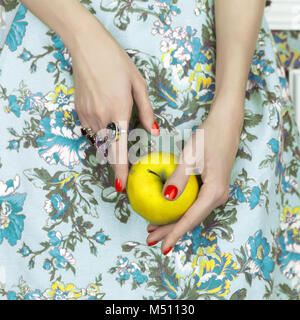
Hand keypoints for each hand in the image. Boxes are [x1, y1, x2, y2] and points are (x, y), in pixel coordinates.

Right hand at [69, 18, 158, 191]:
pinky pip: (91, 129)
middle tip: (124, 164)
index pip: (120, 148)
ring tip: (116, 125)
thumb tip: (154, 133)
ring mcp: (86, 115)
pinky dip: (100, 130)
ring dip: (109, 141)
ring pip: (99, 139)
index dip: (120, 169)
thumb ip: (147, 112)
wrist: (86, 46)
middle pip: (108, 148)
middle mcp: (100, 118)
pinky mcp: (78, 112)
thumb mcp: (138, 84)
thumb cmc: (117, 62)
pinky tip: (106, 115)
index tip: (121, 186)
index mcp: (118, 112)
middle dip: (116, 159)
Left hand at [146, 99, 243, 254]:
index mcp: (215, 192)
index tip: (161, 246)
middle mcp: (218, 196)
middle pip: (192, 220)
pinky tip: (168, 210)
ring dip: (174, 222)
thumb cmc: (209, 137)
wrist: (226, 123)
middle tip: (151, 239)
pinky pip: (194, 204)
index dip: (175, 233)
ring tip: (155, 229)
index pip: (191, 219)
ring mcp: (216, 192)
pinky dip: (180, 210)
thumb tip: (166, 199)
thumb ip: (179, 179)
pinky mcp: (212, 186)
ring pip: (192, 213)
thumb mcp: (191, 156)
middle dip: (171, 231)